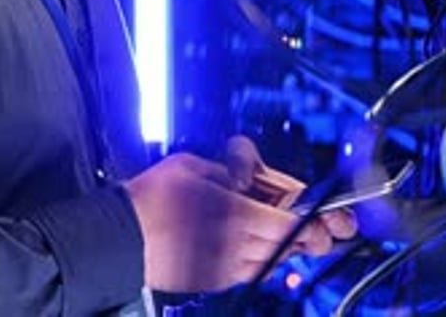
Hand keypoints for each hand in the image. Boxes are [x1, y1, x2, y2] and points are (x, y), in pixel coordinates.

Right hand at [124, 144, 353, 294]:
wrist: (121, 237)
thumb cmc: (152, 198)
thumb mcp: (192, 166)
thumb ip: (225, 172)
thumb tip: (242, 179)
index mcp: (234, 213)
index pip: (287, 225)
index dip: (310, 225)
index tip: (325, 221)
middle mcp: (234, 243)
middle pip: (284, 245)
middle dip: (304, 237)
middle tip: (317, 229)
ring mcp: (223, 265)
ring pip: (269, 261)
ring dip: (281, 248)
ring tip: (283, 233)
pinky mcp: (211, 279)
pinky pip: (248, 270)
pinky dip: (259, 259)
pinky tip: (253, 244)